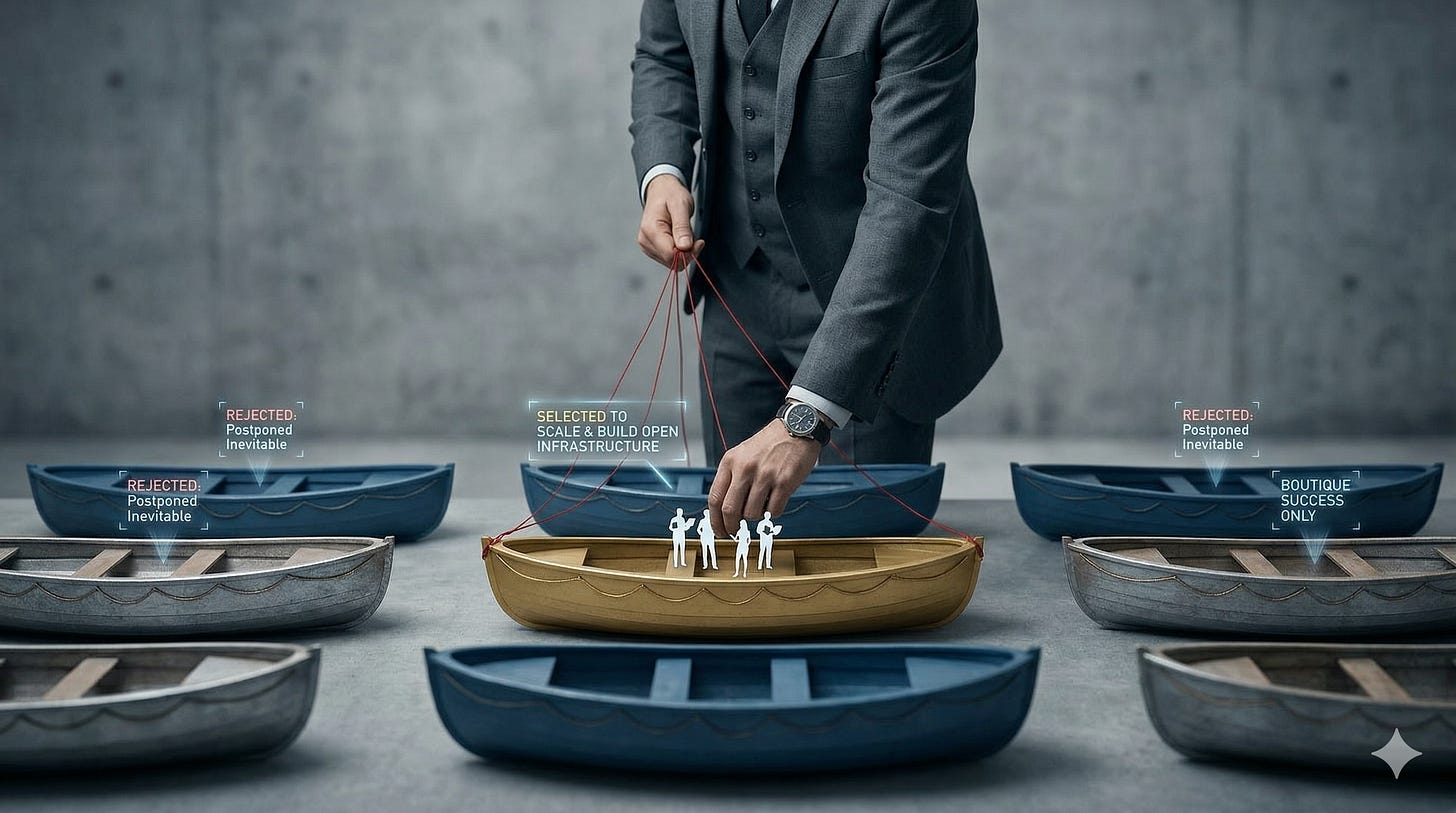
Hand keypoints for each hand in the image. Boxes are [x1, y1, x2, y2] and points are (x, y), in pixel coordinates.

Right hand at [637, 174, 704, 267]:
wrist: (661, 190)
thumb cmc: (670, 194)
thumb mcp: (681, 205)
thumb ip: (682, 227)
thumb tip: (685, 247)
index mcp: (651, 230)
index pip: (671, 255)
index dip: (688, 252)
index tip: (699, 242)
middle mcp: (645, 241)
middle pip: (671, 261)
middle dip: (686, 252)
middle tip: (693, 236)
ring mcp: (646, 245)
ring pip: (671, 262)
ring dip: (683, 251)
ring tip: (684, 233)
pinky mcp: (651, 248)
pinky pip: (668, 258)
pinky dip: (678, 250)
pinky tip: (679, 237)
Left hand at [708, 420, 818, 535]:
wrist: (795, 428)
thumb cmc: (769, 443)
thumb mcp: (741, 454)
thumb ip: (731, 478)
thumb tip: (724, 509)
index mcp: (730, 462)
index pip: (715, 498)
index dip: (715, 520)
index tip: (719, 530)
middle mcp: (745, 468)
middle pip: (730, 509)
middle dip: (730, 527)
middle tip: (735, 532)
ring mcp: (765, 475)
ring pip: (751, 513)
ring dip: (755, 517)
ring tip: (760, 507)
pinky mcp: (784, 482)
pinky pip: (773, 511)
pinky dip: (772, 513)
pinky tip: (774, 503)